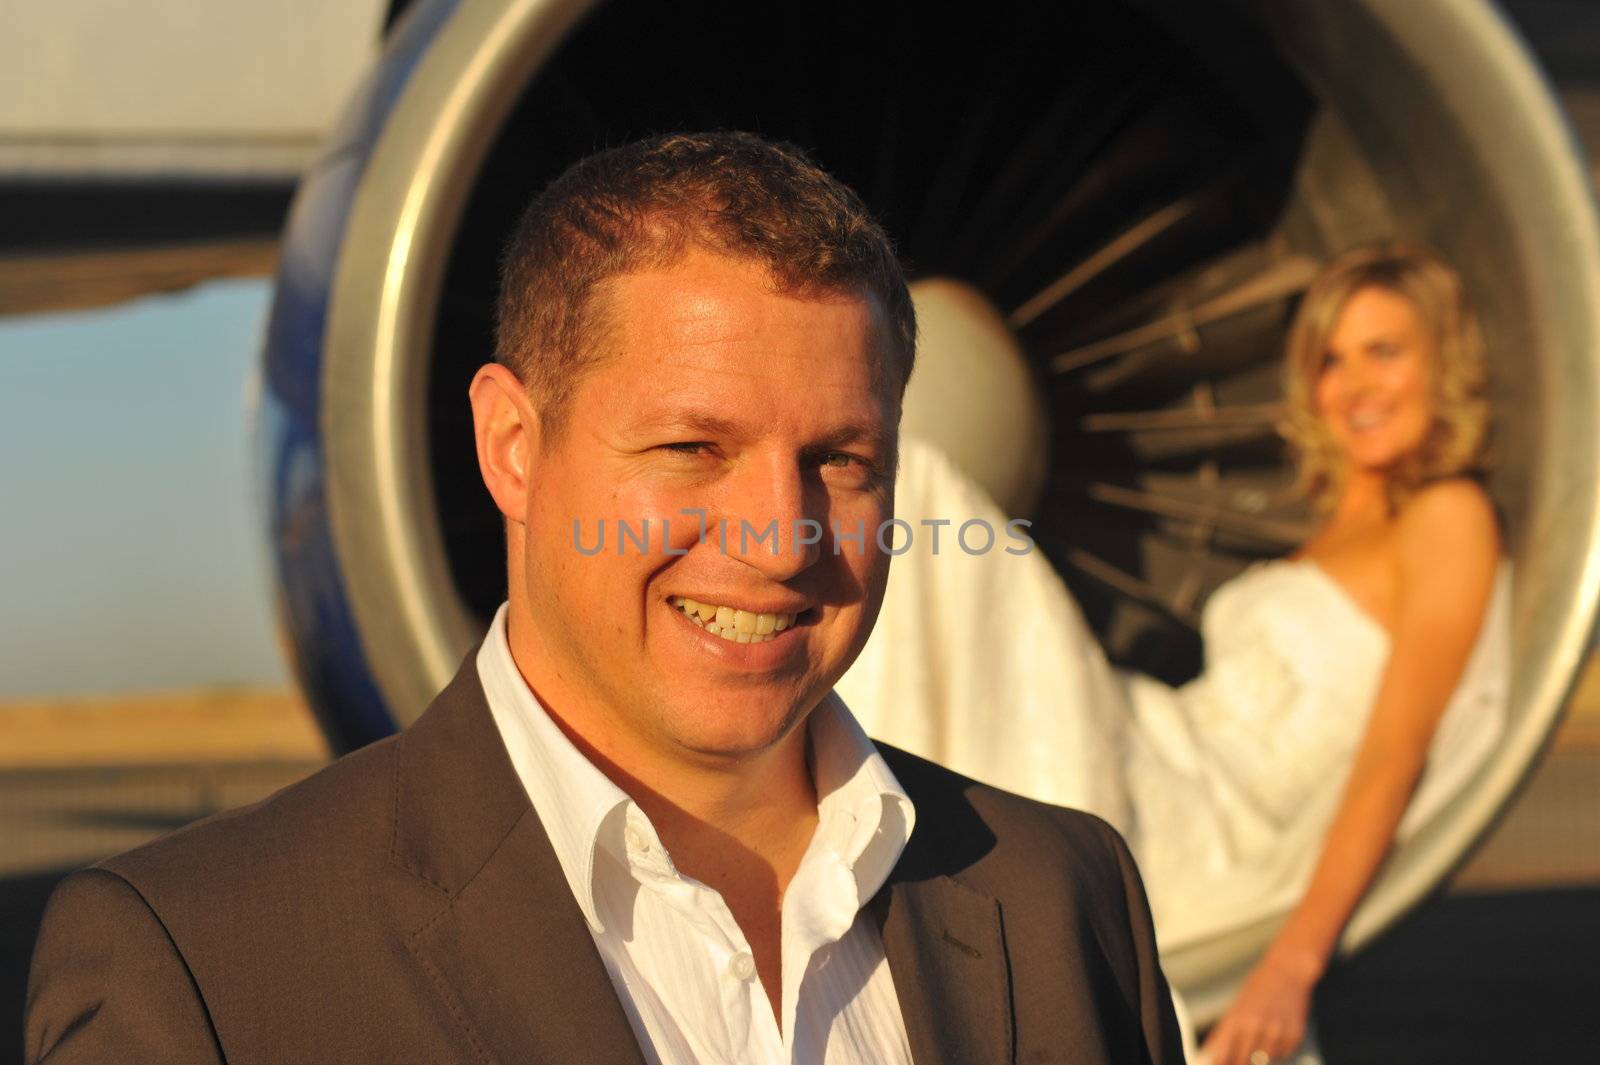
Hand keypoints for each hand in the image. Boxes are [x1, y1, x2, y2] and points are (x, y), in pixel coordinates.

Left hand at [1198, 943, 1320, 1064]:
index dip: (1220, 1063)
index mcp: (1237, 1019)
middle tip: (1241, 1055)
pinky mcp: (1295, 1037)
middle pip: (1243, 1061)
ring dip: (1260, 1055)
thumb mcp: (1237, 1006)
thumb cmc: (1259, 988)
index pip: (1223, 1054)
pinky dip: (1278, 1049)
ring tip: (1262, 1035)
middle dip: (1240, 1061)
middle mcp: (1256, 1027)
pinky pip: (1282, 1054)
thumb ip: (1224, 1033)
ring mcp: (1277, 1033)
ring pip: (1264, 1061)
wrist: (1288, 971)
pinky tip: (1277, 1031)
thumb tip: (1211, 1055)